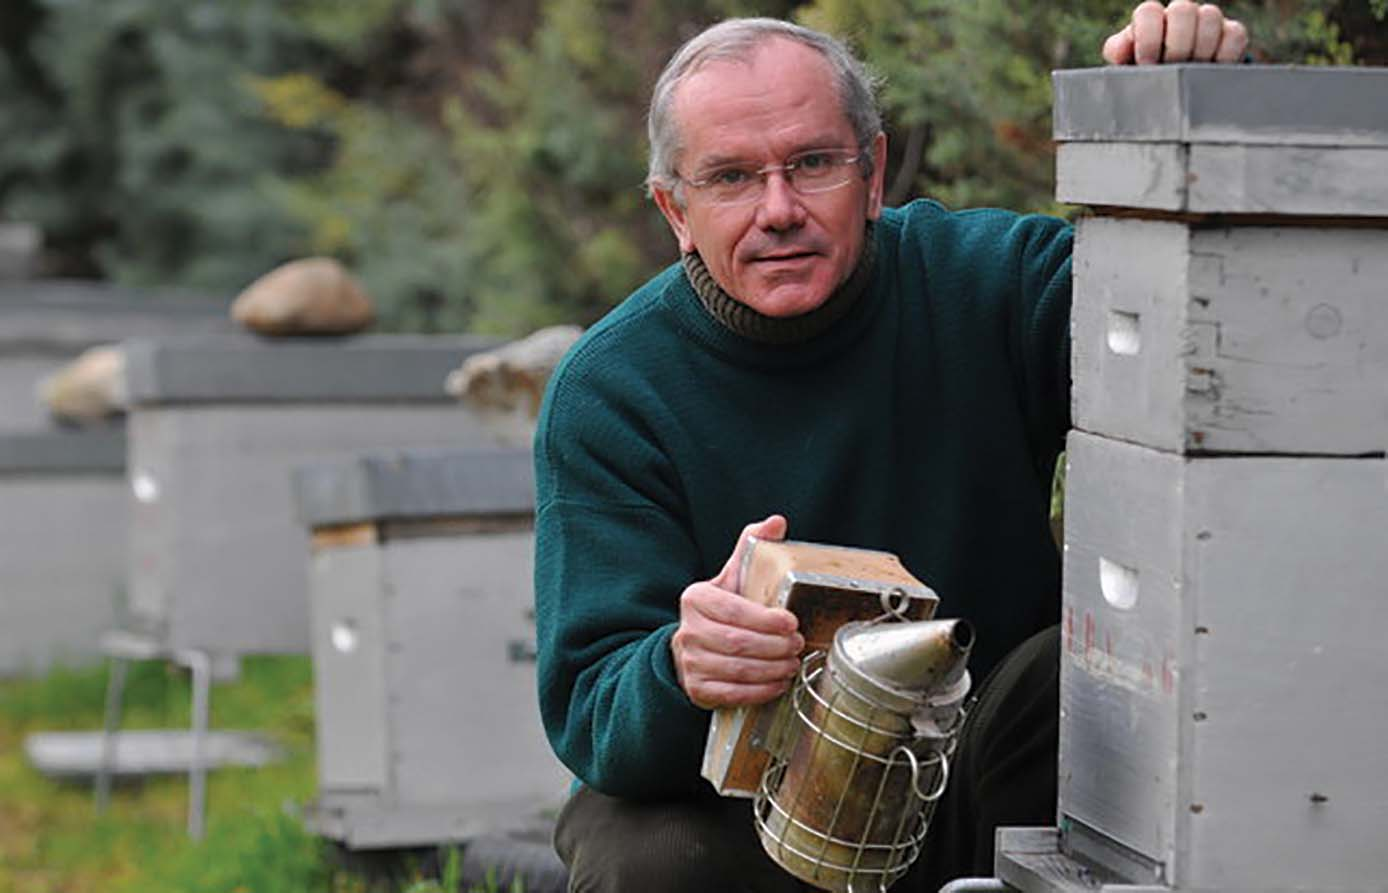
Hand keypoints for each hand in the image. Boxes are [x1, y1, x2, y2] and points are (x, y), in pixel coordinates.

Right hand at [671, 514, 804, 709]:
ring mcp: (690, 662)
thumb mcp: (731, 577)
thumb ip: (752, 547)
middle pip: (738, 642)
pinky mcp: (696, 688)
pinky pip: (731, 693)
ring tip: (792, 663)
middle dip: (775, 646)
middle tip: (797, 645)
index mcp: (696, 598)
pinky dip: (760, 691)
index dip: (766, 620)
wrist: (690, 648)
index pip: (734, 610)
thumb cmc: (720, 611)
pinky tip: (778, 683)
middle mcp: (688, 630)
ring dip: (772, 669)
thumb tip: (776, 522)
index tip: (791, 622)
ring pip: (737, 669)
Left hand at [1103, 1, 1247, 64]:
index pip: (1149, 11)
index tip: (1148, 64)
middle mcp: (1179, 14)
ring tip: (1190, 73)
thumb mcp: (1127, 65)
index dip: (1149, 38)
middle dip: (1177, 44)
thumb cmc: (1146, 72)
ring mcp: (1206, 21)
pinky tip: (1211, 72)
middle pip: (1183, 9)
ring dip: (1200, 49)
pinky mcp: (1231, 34)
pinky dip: (1225, 54)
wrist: (1174, 86)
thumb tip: (1120, 48)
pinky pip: (1235, 34)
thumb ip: (1119, 52)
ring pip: (1210, 16)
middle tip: (1172, 68)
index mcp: (1150, 19)